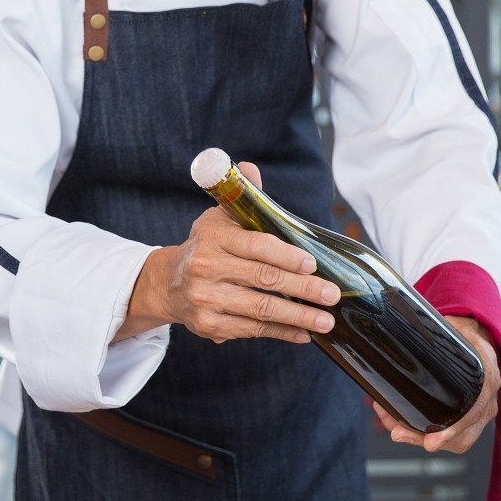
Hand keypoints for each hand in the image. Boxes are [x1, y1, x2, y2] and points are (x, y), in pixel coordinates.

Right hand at [117, 162, 341, 344]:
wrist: (169, 283)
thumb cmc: (206, 247)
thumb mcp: (218, 218)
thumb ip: (242, 197)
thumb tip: (251, 168)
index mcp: (212, 238)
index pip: (255, 245)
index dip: (287, 255)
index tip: (313, 263)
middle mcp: (205, 268)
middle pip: (263, 279)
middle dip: (303, 288)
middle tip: (331, 294)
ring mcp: (206, 299)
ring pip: (261, 309)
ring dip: (298, 316)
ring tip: (326, 320)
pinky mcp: (208, 325)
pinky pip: (252, 330)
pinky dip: (281, 332)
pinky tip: (303, 333)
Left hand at [374, 315, 500, 452]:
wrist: (475, 338)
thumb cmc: (465, 335)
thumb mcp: (457, 329)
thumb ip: (441, 332)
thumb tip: (412, 329)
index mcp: (487, 380)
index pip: (473, 413)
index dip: (451, 431)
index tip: (431, 442)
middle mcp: (486, 403)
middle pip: (459, 437)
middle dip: (423, 437)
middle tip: (397, 432)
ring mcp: (478, 415)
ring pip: (451, 441)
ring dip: (417, 436)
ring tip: (393, 424)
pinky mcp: (466, 420)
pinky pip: (446, 436)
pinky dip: (421, 433)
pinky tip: (400, 423)